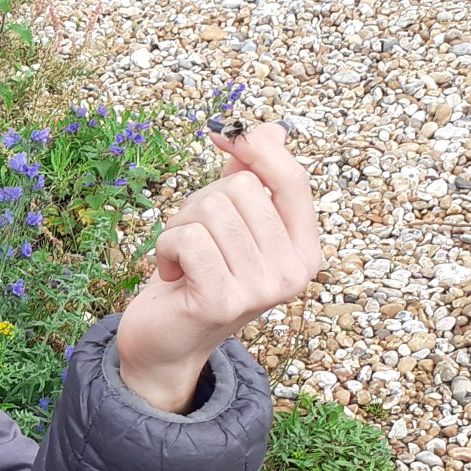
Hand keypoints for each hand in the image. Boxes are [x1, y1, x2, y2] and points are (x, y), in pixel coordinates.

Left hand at [116, 123, 320, 409]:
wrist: (168, 340)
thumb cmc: (199, 274)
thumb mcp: (230, 222)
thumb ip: (251, 176)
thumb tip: (271, 130)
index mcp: (304, 250)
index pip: (293, 179)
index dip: (257, 148)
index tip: (224, 137)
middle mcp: (293, 272)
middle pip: (241, 189)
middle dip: (202, 202)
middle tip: (194, 240)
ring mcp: (260, 289)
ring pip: (212, 210)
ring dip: (181, 227)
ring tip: (183, 258)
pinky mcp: (222, 300)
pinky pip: (188, 238)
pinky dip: (166, 247)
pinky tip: (170, 273)